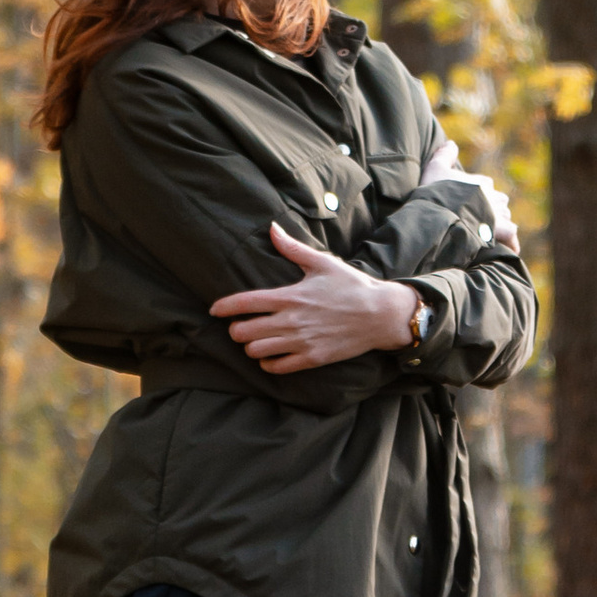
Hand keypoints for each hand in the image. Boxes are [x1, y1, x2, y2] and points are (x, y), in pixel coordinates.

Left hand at [212, 221, 419, 371]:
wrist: (381, 315)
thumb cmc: (352, 286)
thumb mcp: (322, 263)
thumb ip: (292, 248)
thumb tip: (272, 229)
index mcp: (289, 296)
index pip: (244, 303)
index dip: (223, 307)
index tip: (215, 310)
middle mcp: (291, 321)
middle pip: (243, 331)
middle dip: (236, 329)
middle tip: (241, 325)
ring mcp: (301, 342)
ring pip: (256, 352)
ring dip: (251, 347)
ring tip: (257, 340)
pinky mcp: (312, 359)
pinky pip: (277, 367)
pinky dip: (268, 363)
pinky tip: (272, 355)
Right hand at [421, 132, 520, 252]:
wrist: (440, 213)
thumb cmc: (436, 191)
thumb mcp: (434, 169)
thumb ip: (444, 155)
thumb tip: (451, 143)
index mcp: (480, 182)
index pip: (486, 185)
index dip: (479, 192)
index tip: (469, 200)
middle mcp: (492, 196)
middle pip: (499, 200)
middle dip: (493, 206)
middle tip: (481, 216)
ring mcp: (497, 213)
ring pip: (505, 215)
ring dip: (500, 221)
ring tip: (491, 231)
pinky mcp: (499, 229)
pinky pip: (511, 234)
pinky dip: (511, 240)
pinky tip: (510, 247)